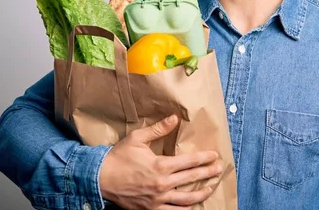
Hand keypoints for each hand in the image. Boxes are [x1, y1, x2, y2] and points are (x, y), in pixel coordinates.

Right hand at [99, 114, 222, 209]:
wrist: (100, 179)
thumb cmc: (118, 157)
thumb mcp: (137, 138)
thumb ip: (159, 129)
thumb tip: (175, 118)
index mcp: (161, 165)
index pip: (190, 161)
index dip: (205, 158)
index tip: (215, 156)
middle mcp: (162, 184)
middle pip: (192, 178)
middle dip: (208, 173)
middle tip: (219, 169)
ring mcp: (157, 199)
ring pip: (186, 199)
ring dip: (201, 193)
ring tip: (211, 188)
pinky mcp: (151, 209)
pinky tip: (193, 207)